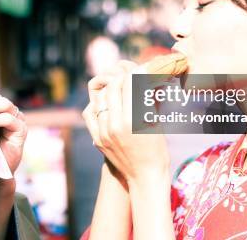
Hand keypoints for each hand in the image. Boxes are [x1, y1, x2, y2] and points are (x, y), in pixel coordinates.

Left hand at [82, 61, 170, 184]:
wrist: (144, 176)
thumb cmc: (157, 148)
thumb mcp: (155, 121)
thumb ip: (147, 98)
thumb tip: (145, 75)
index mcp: (134, 120)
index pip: (129, 84)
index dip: (135, 73)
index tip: (139, 69)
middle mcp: (115, 125)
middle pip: (113, 87)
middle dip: (122, 78)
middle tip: (129, 76)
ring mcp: (103, 132)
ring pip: (100, 98)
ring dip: (110, 89)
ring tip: (119, 88)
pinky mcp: (96, 138)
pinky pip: (90, 112)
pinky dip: (97, 104)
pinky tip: (107, 103)